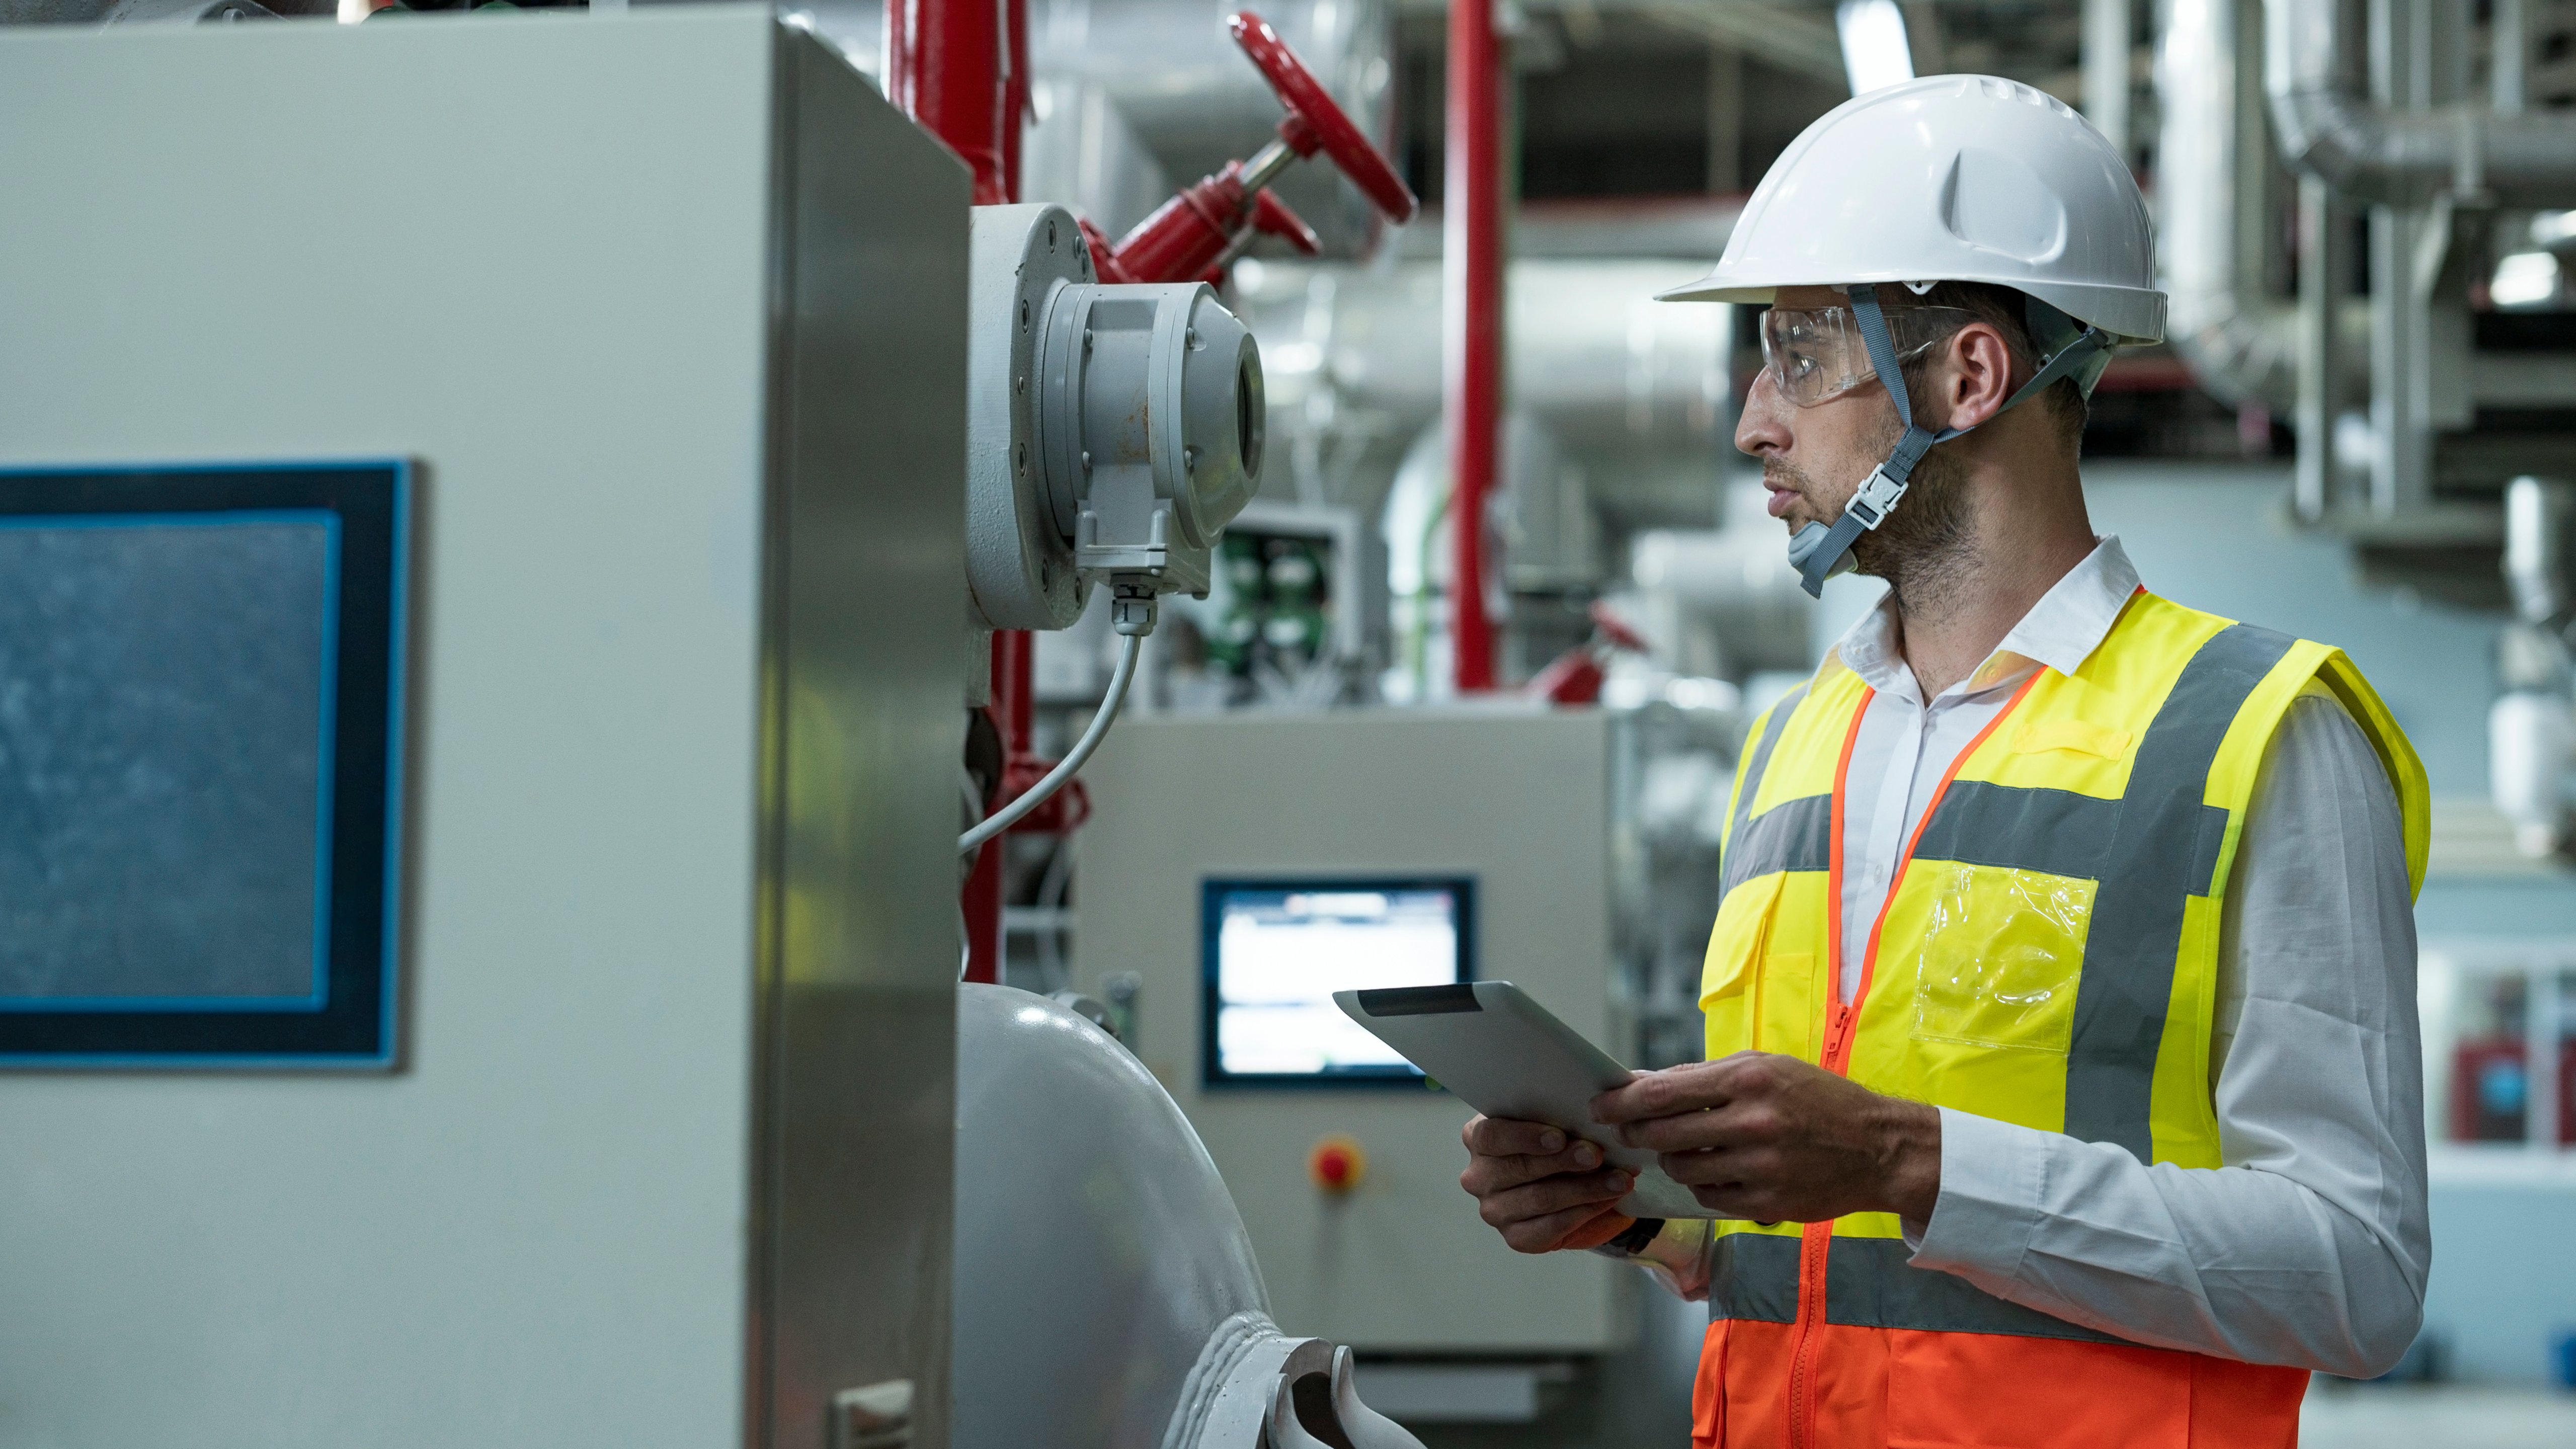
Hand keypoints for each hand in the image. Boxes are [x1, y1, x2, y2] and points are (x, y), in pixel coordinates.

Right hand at [1457, 1115, 1636, 1252]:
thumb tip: (1587, 1109)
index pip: (1490, 1136)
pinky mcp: (1515, 1238)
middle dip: (1564, 1161)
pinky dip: (1585, 1211)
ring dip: (1585, 1188)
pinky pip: (1551, 1227)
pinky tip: (1608, 1200)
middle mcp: (1479, 1177)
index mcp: (1478, 1138)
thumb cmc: (1558, 1142)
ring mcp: (1494, 1210)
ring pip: (1540, 1199)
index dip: (1524, 1136)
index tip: (1560, 1137)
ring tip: (1619, 1179)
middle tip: (1597, 1155)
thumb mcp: (1552, 1121)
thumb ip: (1557, 1114)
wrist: (1572, 1183)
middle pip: (1519, 1168)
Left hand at [1589, 1052, 1940, 1223]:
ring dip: (1673, 1159)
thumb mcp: (1766, 1067)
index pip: (1663, 1092)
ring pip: (1682, 1168)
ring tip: (1684, 1148)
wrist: (1877, 1148)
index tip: (1599, 1106)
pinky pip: (1709, 1197)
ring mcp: (1761, 1168)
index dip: (1622, 1101)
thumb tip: (1642, 1083)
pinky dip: (1703, 1185)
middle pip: (1664, 1133)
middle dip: (1637, 1133)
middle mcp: (1753, 1123)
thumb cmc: (1817, 1099)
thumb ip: (1704, 1077)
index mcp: (1749, 1079)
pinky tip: (1717, 1171)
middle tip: (1628, 1132)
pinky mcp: (1767, 1205)